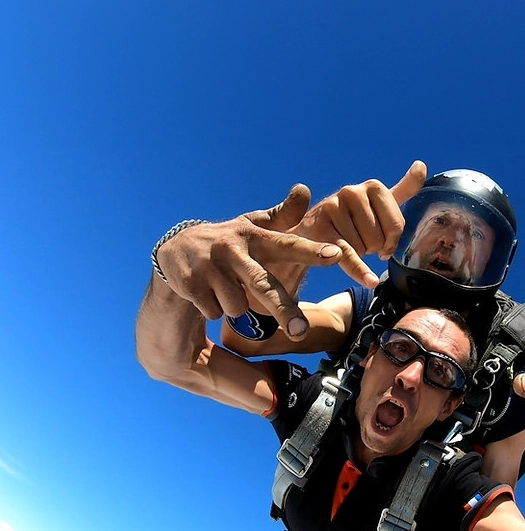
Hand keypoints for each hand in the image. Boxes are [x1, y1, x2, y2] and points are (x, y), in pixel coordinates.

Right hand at [154, 184, 346, 335]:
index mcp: (255, 237)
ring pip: (238, 307)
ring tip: (224, 286)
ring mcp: (210, 266)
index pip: (289, 244)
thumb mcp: (253, 227)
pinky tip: (206, 291)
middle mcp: (234, 249)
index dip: (312, 251)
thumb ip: (282, 215)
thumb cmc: (229, 242)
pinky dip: (214, 309)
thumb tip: (304, 189)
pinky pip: (215, 312)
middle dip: (284, 310)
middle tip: (301, 332)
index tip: (336, 255)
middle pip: (264, 286)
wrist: (175, 249)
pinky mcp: (190, 283)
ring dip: (234, 305)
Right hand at [294, 160, 426, 262]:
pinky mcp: (322, 229)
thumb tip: (422, 166)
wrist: (314, 228)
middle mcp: (352, 191)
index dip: (392, 240)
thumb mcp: (379, 204)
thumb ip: (403, 189)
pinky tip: (370, 280)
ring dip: (359, 253)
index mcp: (374, 186)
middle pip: (380, 238)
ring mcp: (334, 207)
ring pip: (364, 248)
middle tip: (362, 241)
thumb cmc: (354, 219)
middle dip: (374, 247)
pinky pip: (349, 256)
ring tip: (348, 242)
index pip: (397, 225)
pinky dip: (360, 271)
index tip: (383, 240)